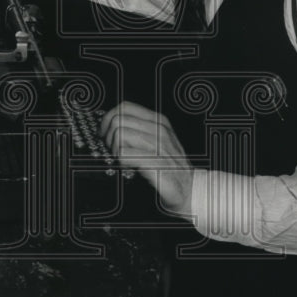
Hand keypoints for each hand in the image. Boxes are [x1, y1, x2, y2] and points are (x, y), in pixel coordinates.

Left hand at [100, 100, 193, 216]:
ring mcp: (159, 146)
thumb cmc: (171, 166)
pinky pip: (125, 154)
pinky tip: (127, 167)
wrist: (189, 189)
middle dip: (108, 136)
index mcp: (158, 121)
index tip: (106, 133)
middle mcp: (159, 130)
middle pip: (118, 120)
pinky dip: (120, 161)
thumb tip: (112, 123)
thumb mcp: (158, 140)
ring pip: (120, 135)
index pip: (125, 107)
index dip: (109, 118)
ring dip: (114, 149)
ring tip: (121, 160)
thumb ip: (140, 129)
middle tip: (112, 150)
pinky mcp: (156, 164)